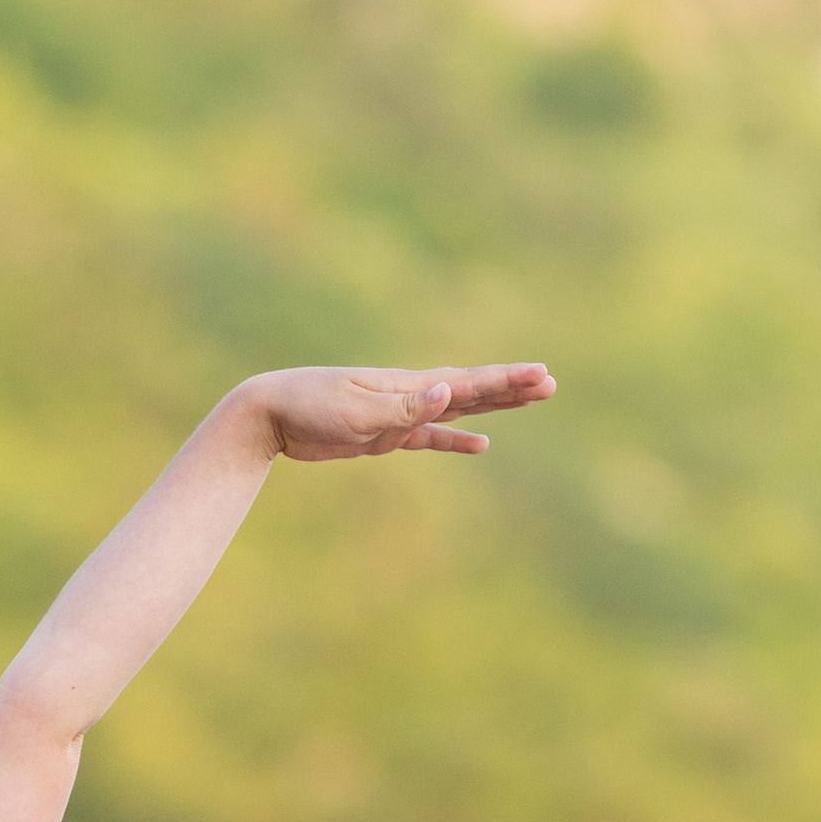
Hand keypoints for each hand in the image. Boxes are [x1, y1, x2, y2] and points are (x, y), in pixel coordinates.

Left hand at [240, 362, 554, 460]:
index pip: (468, 381)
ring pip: (457, 408)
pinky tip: (479, 445)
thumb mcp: (357, 411)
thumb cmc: (310, 407)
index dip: (506, 380)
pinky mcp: (384, 434)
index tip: (541, 376)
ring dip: (491, 406)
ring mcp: (399, 413)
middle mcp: (410, 393)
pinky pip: (431, 437)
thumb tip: (448, 393)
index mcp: (408, 385)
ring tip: (529, 401)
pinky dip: (455, 439)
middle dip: (510, 388)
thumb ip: (404, 407)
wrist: (270, 413)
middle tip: (550, 384)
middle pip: (472, 389)